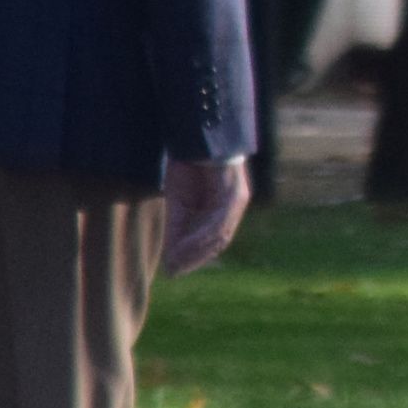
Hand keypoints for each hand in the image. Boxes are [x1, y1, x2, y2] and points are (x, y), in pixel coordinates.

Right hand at [160, 157, 250, 275]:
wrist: (197, 136)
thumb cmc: (188, 166)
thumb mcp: (178, 200)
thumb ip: (176, 227)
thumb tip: (170, 257)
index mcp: (220, 210)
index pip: (211, 243)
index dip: (193, 259)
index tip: (174, 271)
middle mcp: (233, 208)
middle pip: (217, 243)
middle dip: (195, 259)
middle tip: (175, 271)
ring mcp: (237, 201)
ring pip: (220, 235)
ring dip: (198, 251)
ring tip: (179, 261)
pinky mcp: (236, 194)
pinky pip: (221, 220)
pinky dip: (204, 234)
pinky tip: (190, 243)